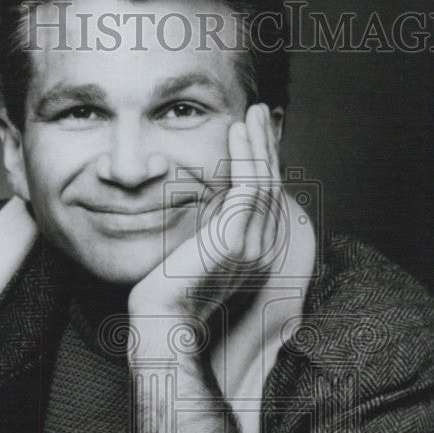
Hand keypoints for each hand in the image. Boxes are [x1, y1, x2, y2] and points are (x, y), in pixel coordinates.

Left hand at [129, 102, 281, 323]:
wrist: (162, 320)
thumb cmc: (167, 294)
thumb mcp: (194, 255)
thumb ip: (207, 233)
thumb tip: (204, 209)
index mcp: (255, 255)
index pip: (265, 200)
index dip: (264, 163)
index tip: (255, 135)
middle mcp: (261, 251)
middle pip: (271, 186)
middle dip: (267, 146)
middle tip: (261, 113)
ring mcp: (251, 246)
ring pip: (265, 181)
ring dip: (259, 143)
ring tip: (253, 113)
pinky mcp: (234, 239)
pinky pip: (249, 187)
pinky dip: (246, 156)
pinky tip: (237, 132)